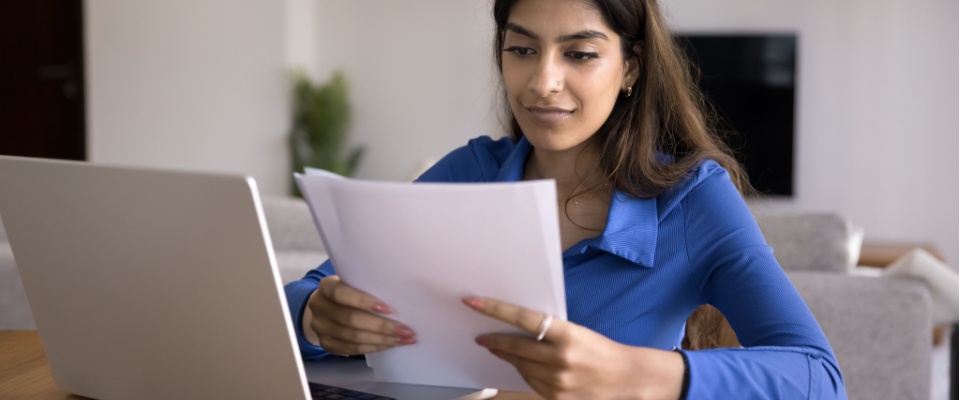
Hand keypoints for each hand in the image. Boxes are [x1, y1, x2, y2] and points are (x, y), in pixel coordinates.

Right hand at [303, 275, 415, 355]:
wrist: (326, 306)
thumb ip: (368, 287)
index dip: (364, 301)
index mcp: (326, 286)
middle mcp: (319, 306)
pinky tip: (389, 344)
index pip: (341, 293)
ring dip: (381, 339)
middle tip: (405, 330)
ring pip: (352, 337)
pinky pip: (352, 349)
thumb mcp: (353, 283)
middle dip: (381, 326)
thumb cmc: (348, 292)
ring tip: (402, 339)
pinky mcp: (326, 344)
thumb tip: (402, 297)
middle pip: (350, 319)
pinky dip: (373, 347)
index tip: (389, 309)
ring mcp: (320, 327)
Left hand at [463, 297, 683, 399]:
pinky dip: (524, 372)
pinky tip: (524, 365)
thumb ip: (548, 331)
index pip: (522, 318)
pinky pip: (530, 382)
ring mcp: (558, 381)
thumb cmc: (601, 350)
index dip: (494, 309)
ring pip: (520, 366)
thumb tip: (516, 326)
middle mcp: (561, 358)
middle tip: (481, 336)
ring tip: (499, 348)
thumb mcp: (576, 332)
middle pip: (515, 346)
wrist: (626, 378)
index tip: (473, 302)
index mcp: (567, 334)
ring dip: (507, 356)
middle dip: (494, 340)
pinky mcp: (557, 397)